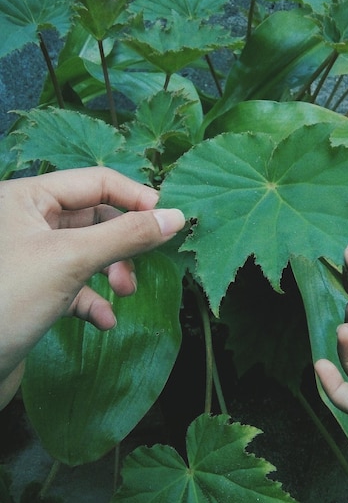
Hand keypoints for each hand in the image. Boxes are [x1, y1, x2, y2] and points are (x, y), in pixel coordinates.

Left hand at [0, 167, 184, 406]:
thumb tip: (176, 217)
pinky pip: (72, 285)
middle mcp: (27, 221)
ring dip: (112, 272)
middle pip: (95, 218)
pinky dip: (92, 300)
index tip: (168, 221)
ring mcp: (30, 257)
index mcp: (27, 197)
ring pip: (87, 252)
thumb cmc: (8, 300)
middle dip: (122, 244)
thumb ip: (125, 235)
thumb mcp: (71, 260)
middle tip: (138, 268)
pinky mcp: (32, 289)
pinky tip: (103, 321)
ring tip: (124, 294)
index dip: (135, 199)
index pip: (96, 182)